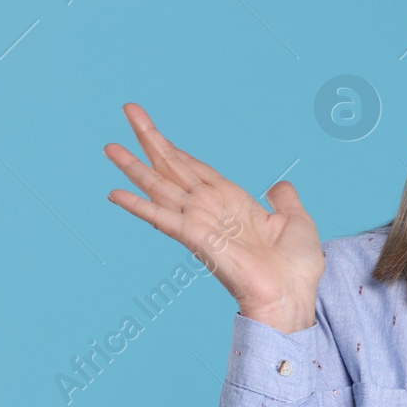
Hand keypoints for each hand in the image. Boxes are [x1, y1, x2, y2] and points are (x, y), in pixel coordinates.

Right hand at [103, 103, 324, 331]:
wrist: (293, 298)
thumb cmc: (297, 269)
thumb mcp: (296, 221)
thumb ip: (285, 200)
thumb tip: (279, 185)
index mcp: (233, 203)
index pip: (195, 168)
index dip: (174, 147)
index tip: (153, 129)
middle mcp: (211, 210)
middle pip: (172, 167)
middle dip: (149, 139)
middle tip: (128, 109)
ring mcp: (201, 224)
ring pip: (160, 186)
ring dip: (134, 166)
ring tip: (109, 146)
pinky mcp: (197, 239)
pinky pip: (162, 219)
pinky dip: (138, 206)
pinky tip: (114, 194)